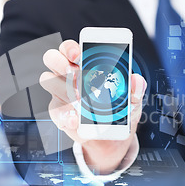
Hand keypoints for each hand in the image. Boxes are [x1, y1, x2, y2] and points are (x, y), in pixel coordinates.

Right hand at [40, 40, 146, 173]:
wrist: (111, 137)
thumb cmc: (118, 110)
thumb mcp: (131, 100)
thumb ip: (134, 89)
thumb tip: (136, 80)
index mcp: (84, 64)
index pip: (70, 49)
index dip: (70, 48)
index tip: (79, 54)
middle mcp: (68, 75)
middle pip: (52, 58)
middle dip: (60, 62)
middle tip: (75, 72)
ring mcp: (61, 93)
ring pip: (49, 81)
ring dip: (63, 87)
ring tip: (80, 98)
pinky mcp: (59, 113)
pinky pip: (56, 111)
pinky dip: (66, 115)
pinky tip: (77, 119)